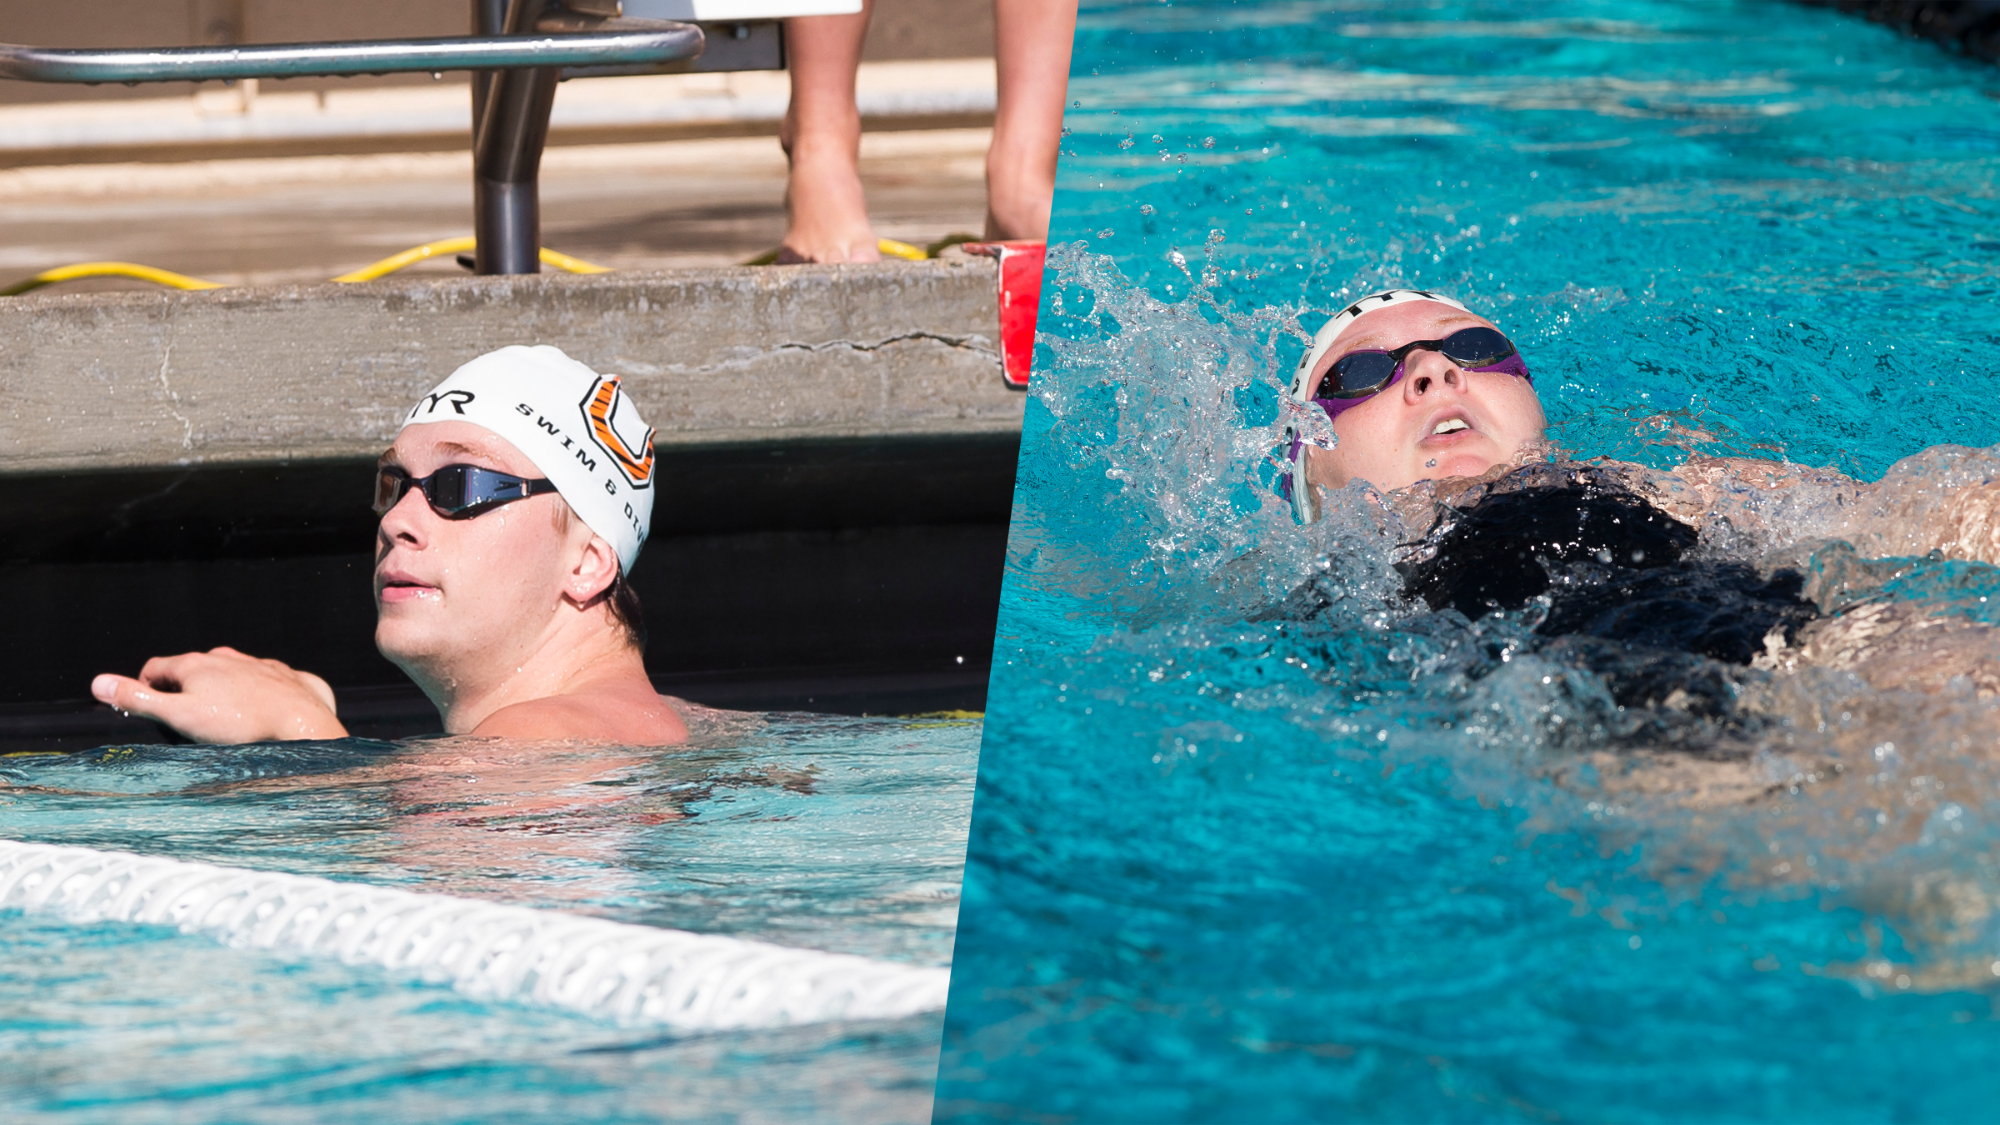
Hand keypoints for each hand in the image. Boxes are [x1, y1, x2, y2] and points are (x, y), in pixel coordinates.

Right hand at [91, 647, 347, 743]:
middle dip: (184, 692)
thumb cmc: (238, 724)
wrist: (301, 725)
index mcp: (196, 664)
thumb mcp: (179, 716)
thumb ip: (139, 700)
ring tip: (225, 723)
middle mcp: (228, 657)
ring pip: (231, 676)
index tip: (150, 711)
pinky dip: (259, 697)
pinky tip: (263, 716)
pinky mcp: (288, 677)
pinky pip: (267, 683)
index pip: (155, 668)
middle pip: (193, 671)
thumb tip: (98, 682)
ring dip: (222, 693)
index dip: (145, 689)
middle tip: (187, 722)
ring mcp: (260, 665)